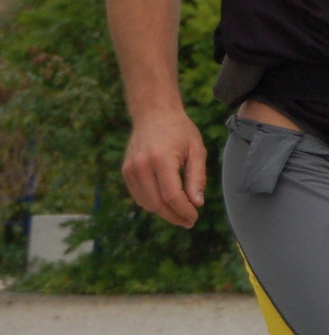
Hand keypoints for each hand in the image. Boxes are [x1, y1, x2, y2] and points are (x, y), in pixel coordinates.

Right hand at [121, 109, 206, 227]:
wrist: (154, 113)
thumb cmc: (180, 130)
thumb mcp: (196, 150)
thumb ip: (196, 177)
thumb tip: (197, 203)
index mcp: (161, 159)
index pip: (171, 195)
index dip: (183, 210)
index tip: (195, 217)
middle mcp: (141, 166)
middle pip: (157, 203)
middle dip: (174, 216)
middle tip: (189, 221)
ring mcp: (130, 170)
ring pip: (146, 203)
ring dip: (163, 212)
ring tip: (181, 213)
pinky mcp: (125, 172)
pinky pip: (139, 196)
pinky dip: (153, 203)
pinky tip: (167, 203)